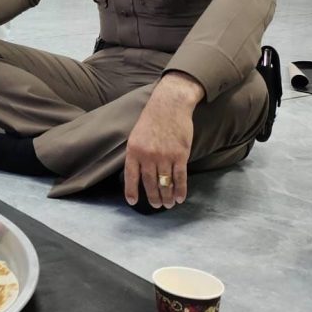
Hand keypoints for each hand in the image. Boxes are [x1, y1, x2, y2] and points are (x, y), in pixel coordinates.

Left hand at [123, 72, 202, 208]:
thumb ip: (136, 154)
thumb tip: (136, 173)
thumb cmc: (151, 120)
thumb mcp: (136, 135)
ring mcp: (164, 156)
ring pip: (165, 183)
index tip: (133, 202)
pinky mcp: (180, 155)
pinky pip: (180, 177)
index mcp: (134, 150)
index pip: (131, 175)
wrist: (169, 105)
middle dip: (153, 197)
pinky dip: (180, 189)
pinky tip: (180, 198)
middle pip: (150, 183)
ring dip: (167, 196)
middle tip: (157, 206)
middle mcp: (148, 155)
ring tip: (168, 204)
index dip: (131, 190)